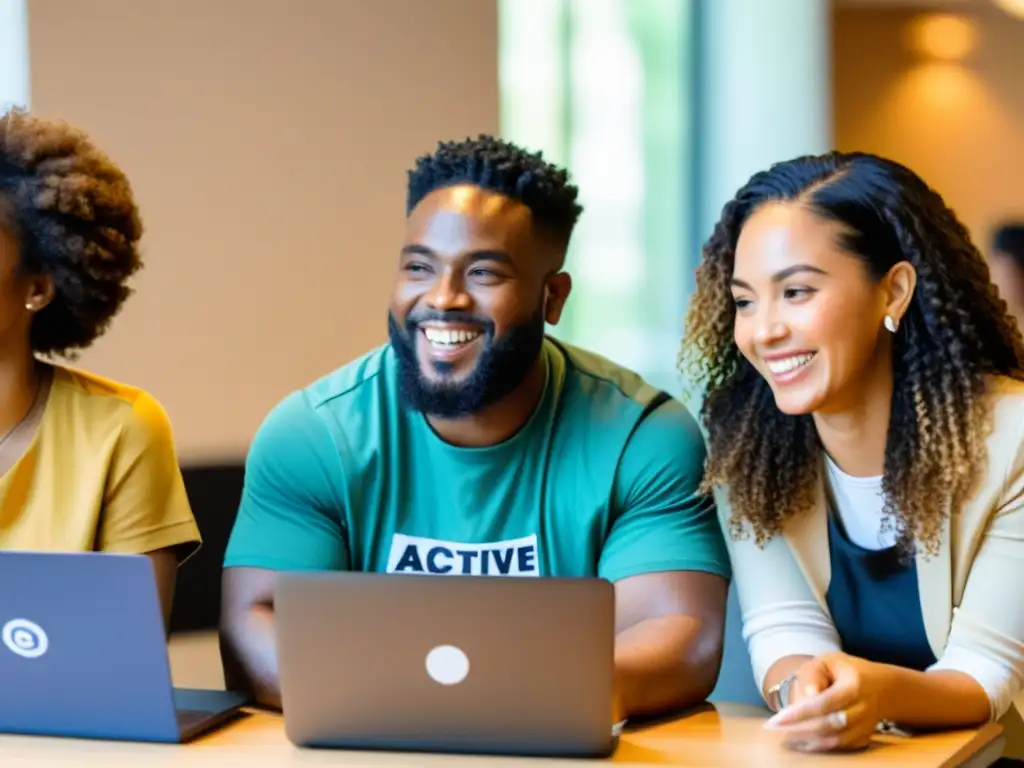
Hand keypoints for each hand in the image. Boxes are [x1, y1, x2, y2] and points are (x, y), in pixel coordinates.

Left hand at [764, 652, 891, 751]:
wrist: (884, 687)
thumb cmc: (847, 671)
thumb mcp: (828, 661)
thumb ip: (813, 675)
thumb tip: (807, 696)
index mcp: (853, 685)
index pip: (824, 702)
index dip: (800, 713)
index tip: (776, 719)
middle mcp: (863, 708)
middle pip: (829, 724)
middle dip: (799, 729)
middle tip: (773, 728)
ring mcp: (866, 726)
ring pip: (835, 740)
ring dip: (807, 741)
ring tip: (783, 737)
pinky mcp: (864, 738)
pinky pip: (841, 747)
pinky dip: (820, 747)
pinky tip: (800, 742)